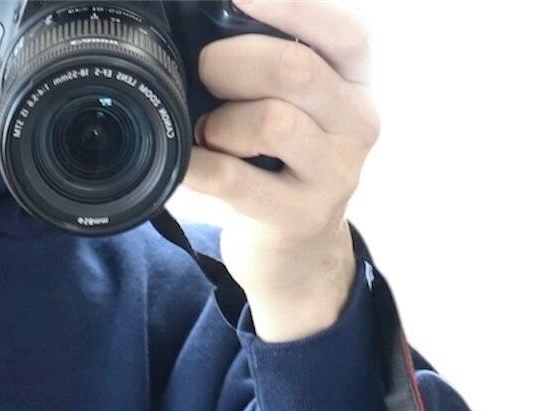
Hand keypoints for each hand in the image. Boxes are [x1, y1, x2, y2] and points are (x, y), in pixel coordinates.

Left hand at [184, 1, 380, 340]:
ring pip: (272, 122)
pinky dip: (198, 166)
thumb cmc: (284, 166)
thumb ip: (273, 67)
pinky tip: (184, 164)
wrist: (296, 253)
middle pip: (296, 70)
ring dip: (221, 122)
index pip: (342, 32)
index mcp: (357, 83)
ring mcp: (334, 174)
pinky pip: (236, 179)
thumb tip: (211, 21)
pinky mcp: (299, 217)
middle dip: (235, 62)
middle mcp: (357, 124)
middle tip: (205, 72)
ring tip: (208, 133)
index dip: (292, 7)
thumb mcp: (295, 107)